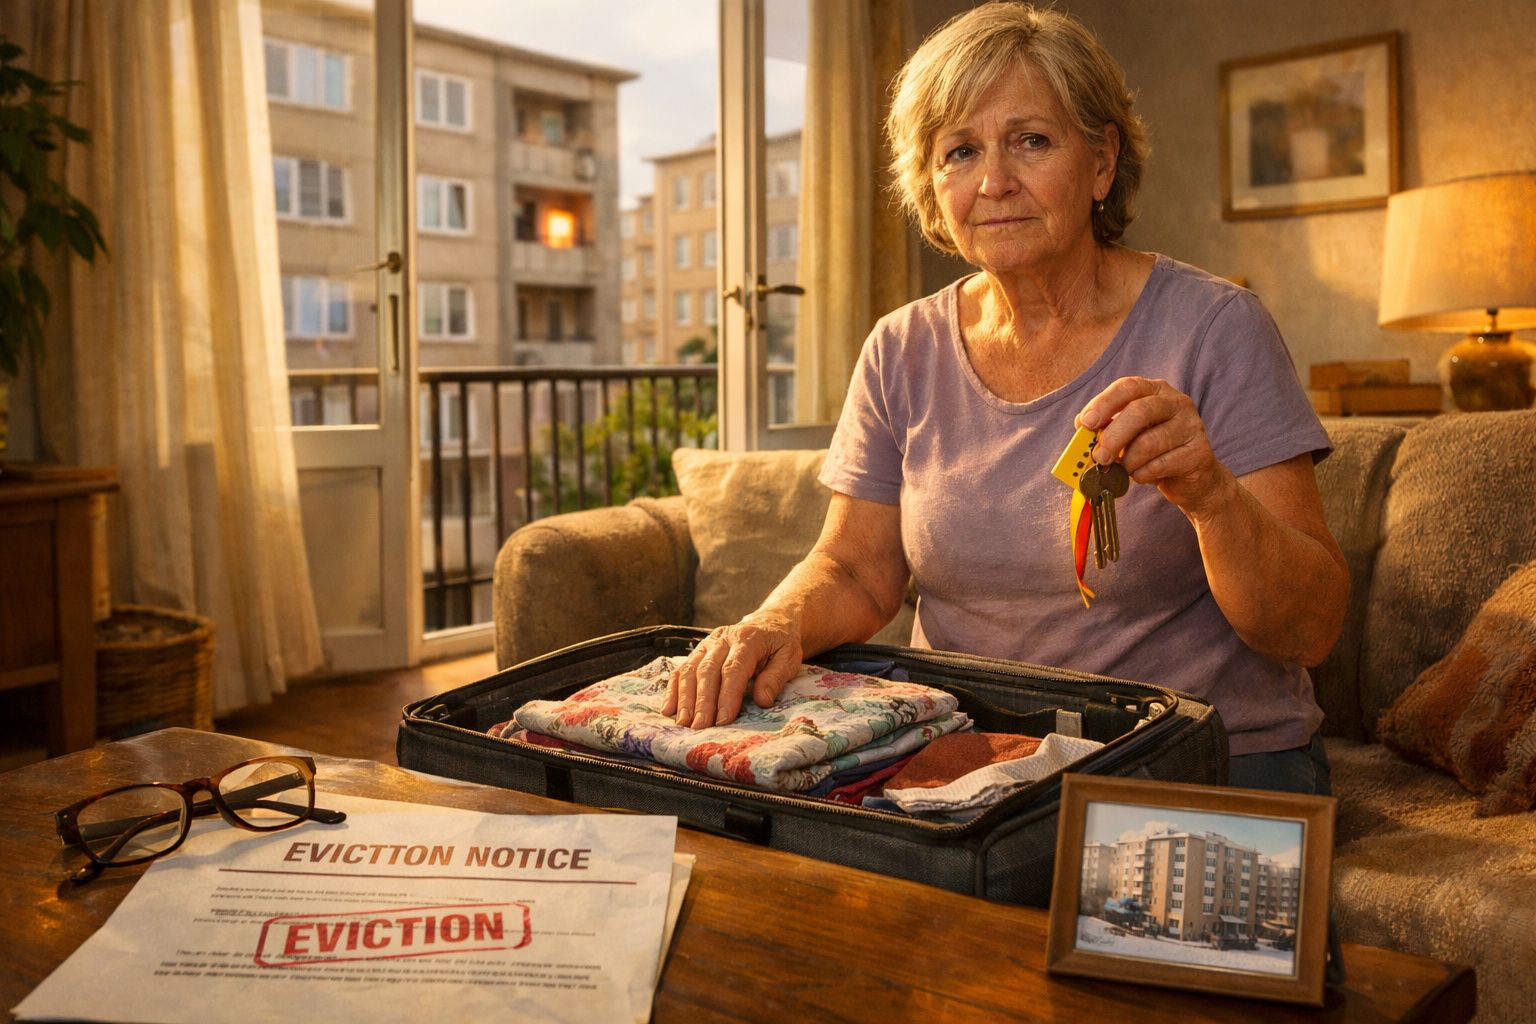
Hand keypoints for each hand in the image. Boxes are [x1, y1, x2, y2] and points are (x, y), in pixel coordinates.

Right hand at [663, 614, 804, 728]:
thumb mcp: (789, 658)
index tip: (723, 720)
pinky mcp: (699, 649)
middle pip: (707, 670)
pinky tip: (669, 709)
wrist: (771, 621)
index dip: (727, 696)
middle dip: (702, 701)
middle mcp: (724, 638)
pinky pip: (682, 668)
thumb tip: (762, 701)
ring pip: (690, 669)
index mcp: (748, 638)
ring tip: (682, 722)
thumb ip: (776, 678)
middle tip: (699, 727)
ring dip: (684, 698)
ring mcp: (708, 642)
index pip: (733, 669)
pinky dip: (673, 689)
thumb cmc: (781, 644)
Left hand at [1077, 377, 1232, 518]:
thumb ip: (1107, 427)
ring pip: (1150, 442)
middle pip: (1140, 411)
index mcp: (1156, 390)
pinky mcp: (1199, 452)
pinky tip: (1141, 476)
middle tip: (1099, 457)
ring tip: (1123, 470)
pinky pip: (1162, 464)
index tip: (1086, 423)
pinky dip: (1143, 474)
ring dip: (1128, 461)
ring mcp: (1192, 426)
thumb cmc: (1153, 452)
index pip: (1128, 387)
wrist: (1191, 479)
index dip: (1104, 403)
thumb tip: (1082, 427)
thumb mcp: (1128, 435)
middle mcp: (1176, 402)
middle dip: (1113, 436)